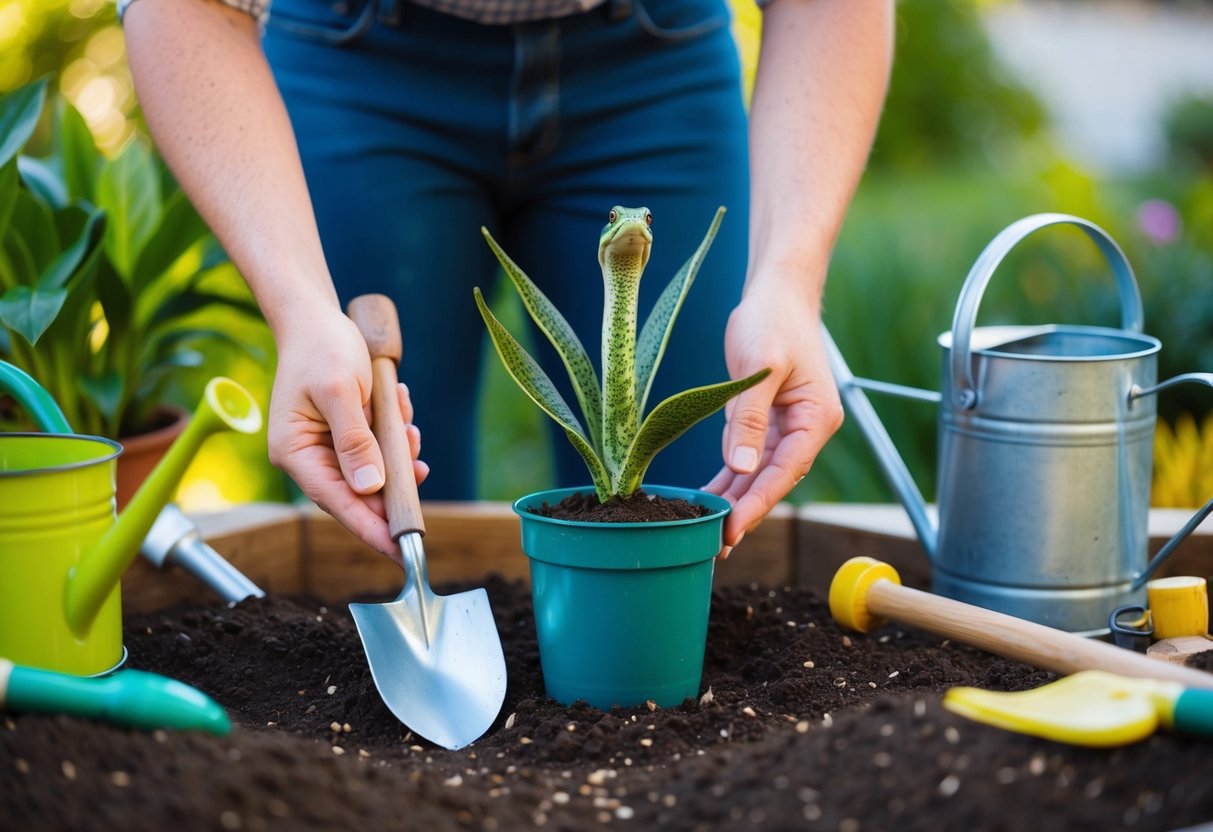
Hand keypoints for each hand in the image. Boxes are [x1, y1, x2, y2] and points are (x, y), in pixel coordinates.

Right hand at [267, 308, 428, 558]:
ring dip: (397, 453)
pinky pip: (377, 451)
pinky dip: (393, 436)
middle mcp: (307, 457)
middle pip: (358, 494)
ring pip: (373, 473)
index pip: (337, 503)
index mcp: (295, 452)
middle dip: (393, 483)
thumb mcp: (341, 391)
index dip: (370, 529)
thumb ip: (356, 440)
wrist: (315, 317)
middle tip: (420, 468)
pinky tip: (399, 408)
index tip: (402, 551)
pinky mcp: (344, 437)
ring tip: (404, 422)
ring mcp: (325, 448)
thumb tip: (370, 488)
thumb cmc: (321, 348)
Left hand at [704, 287, 842, 551]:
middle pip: (772, 481)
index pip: (785, 472)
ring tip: (708, 535)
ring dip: (734, 501)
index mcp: (815, 419)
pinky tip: (708, 501)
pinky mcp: (764, 421)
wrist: (776, 293)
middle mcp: (805, 429)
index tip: (733, 529)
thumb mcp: (759, 368)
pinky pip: (746, 458)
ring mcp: (785, 427)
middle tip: (715, 547)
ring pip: (757, 474)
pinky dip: (728, 478)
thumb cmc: (773, 321)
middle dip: (745, 512)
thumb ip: (750, 419)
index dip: (758, 502)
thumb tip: (744, 466)